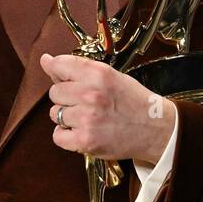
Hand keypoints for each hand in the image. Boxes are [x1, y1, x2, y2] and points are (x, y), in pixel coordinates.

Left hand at [41, 53, 175, 165]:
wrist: (157, 129)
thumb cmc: (132, 101)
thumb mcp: (109, 76)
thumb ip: (77, 68)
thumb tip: (46, 60)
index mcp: (98, 74)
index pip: (59, 64)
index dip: (59, 72)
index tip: (66, 78)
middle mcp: (91, 94)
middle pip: (54, 92)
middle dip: (66, 98)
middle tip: (86, 103)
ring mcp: (87, 119)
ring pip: (55, 114)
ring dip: (68, 118)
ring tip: (89, 118)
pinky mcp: (85, 141)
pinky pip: (57, 136)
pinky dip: (67, 136)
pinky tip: (84, 131)